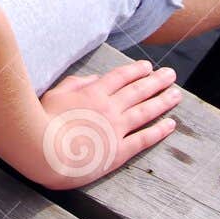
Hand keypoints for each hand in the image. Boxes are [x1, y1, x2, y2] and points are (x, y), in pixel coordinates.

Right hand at [36, 60, 180, 188]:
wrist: (44, 150)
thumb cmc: (42, 121)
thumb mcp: (55, 94)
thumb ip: (75, 83)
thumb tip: (93, 79)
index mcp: (93, 92)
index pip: (120, 77)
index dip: (136, 71)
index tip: (148, 67)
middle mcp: (109, 107)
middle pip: (138, 90)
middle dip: (156, 81)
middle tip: (171, 75)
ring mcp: (116, 129)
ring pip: (145, 111)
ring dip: (163, 101)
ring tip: (177, 94)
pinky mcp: (118, 151)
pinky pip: (144, 138)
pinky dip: (159, 131)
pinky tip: (170, 124)